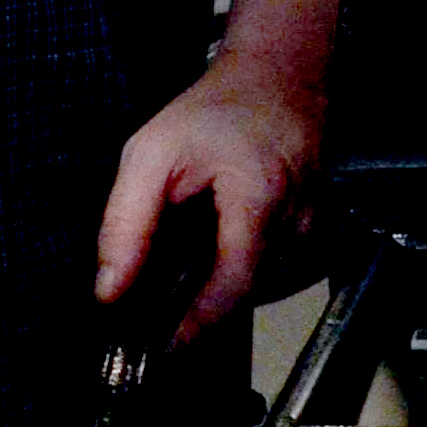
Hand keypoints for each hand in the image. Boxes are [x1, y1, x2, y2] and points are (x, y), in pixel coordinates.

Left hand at [93, 41, 322, 350]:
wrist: (280, 75)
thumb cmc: (218, 108)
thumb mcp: (151, 153)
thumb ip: (126, 223)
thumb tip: (110, 291)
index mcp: (258, 198)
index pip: (232, 287)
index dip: (195, 326)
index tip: (160, 352)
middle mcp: (298, 220)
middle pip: (245, 294)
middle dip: (200, 305)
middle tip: (159, 301)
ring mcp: (313, 228)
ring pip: (261, 288)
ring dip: (222, 288)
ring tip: (191, 258)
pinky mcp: (316, 231)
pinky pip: (276, 272)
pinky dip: (242, 271)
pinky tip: (221, 244)